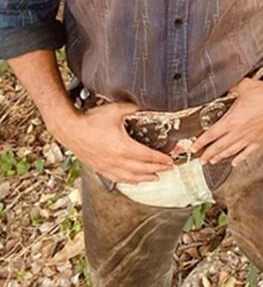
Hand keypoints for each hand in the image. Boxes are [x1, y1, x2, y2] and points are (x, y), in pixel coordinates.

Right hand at [52, 102, 174, 183]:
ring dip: (144, 178)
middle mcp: (116, 160)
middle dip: (157, 168)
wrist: (69, 128)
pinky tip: (133, 181)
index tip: (169, 160)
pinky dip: (128, 181)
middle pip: (142, 169)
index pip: (147, 156)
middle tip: (168, 168)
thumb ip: (133, 108)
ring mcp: (107, 166)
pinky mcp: (99, 168)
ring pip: (130, 177)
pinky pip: (116, 178)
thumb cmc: (90, 120)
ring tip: (155, 178)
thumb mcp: (116, 110)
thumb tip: (145, 105)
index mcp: (123, 147)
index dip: (160, 159)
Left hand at [191, 77, 262, 166]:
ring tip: (212, 161)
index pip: (211, 135)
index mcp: (232, 120)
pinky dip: (239, 158)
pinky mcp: (260, 140)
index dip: (200, 142)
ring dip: (220, 157)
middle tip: (200, 159)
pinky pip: (247, 152)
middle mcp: (239, 132)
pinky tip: (235, 162)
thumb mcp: (244, 86)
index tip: (194, 147)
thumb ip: (232, 88)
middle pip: (219, 146)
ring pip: (231, 151)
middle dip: (207, 153)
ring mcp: (249, 138)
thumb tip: (227, 87)